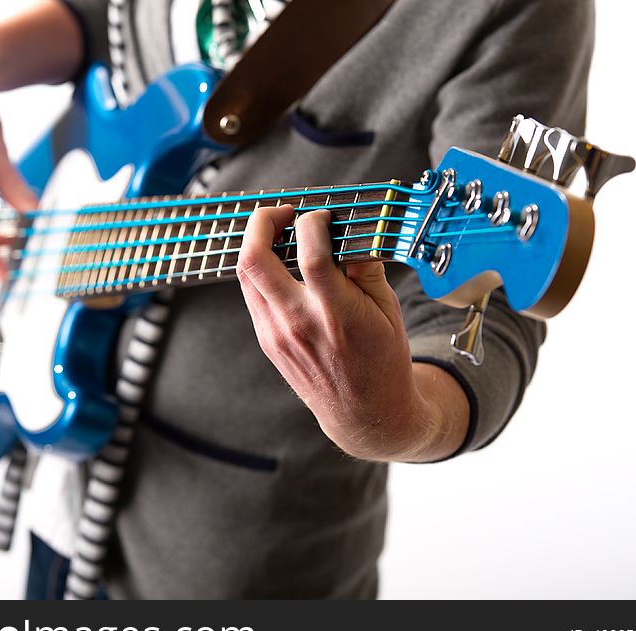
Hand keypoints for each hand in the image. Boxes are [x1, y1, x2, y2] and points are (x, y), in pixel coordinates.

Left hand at [236, 206, 468, 461]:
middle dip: (262, 222)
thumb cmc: (382, 361)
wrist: (363, 413)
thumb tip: (349, 231)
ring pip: (246, 275)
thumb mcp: (388, 311)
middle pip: (255, 260)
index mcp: (336, 315)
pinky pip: (253, 294)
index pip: (311, 254)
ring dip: (258, 245)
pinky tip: (283, 265)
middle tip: (283, 212)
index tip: (324, 216)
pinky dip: (262, 271)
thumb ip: (366, 269)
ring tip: (282, 234)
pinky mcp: (267, 341)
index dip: (313, 223)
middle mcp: (299, 324)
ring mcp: (277, 334)